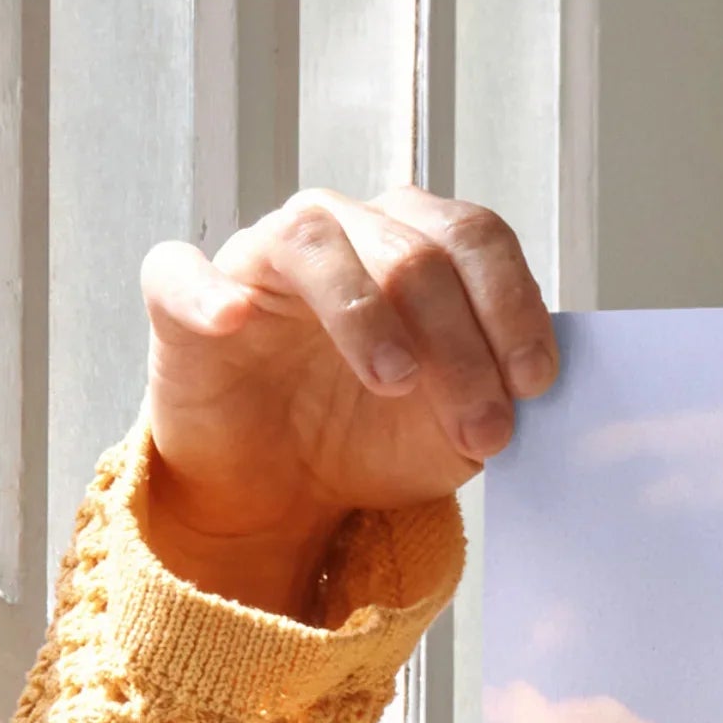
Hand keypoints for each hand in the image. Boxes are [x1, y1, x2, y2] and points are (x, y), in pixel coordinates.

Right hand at [137, 189, 556, 617]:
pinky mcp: (184, 300)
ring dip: (365, 312)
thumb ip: (500, 395)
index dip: (512, 304)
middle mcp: (343, 233)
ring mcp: (261, 260)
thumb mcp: (457, 428)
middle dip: (461, 344)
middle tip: (482, 428)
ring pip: (314, 241)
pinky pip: (181, 272)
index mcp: (415, 247)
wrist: (285, 490)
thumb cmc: (373, 437)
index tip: (534, 382)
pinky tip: (233, 320)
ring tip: (395, 381)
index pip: (474, 238)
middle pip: (411, 250)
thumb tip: (541, 387)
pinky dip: (206, 291)